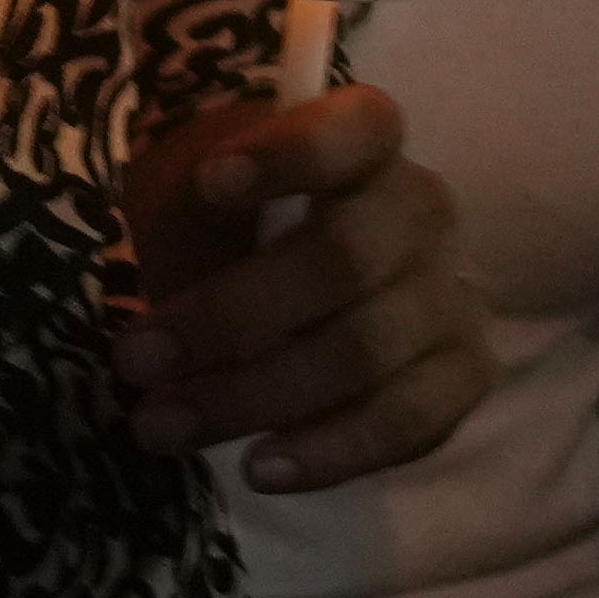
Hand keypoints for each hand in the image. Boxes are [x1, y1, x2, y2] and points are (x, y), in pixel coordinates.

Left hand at [120, 84, 489, 494]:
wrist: (330, 296)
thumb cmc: (253, 230)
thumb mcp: (215, 203)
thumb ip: (196, 221)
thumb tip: (156, 294)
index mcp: (369, 144)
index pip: (357, 128)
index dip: (289, 154)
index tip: (206, 185)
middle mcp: (424, 212)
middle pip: (344, 260)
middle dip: (228, 317)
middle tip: (134, 359)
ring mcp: (453, 295)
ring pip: (365, 351)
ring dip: (252, 397)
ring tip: (160, 426)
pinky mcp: (464, 375)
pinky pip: (408, 422)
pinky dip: (329, 452)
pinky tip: (258, 469)